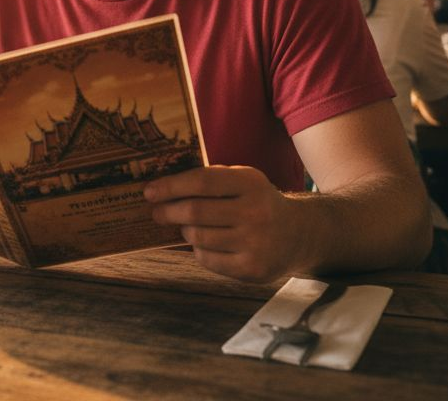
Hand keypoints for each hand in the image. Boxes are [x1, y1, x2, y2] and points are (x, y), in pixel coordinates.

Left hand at [145, 165, 303, 282]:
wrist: (298, 234)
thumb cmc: (257, 203)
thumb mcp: (243, 181)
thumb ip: (210, 179)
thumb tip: (162, 187)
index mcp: (250, 183)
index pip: (201, 182)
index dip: (170, 186)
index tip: (150, 192)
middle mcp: (255, 212)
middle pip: (194, 212)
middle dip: (168, 211)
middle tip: (157, 212)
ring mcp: (255, 243)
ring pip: (198, 237)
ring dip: (186, 231)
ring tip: (188, 227)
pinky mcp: (251, 269)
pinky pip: (207, 259)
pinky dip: (199, 250)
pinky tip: (207, 244)